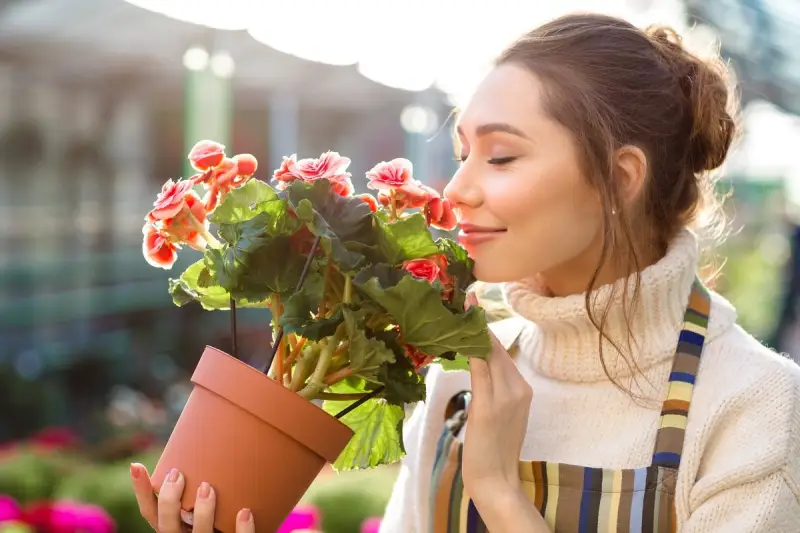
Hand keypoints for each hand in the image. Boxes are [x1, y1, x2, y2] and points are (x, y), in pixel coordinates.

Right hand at [130, 464, 254, 532]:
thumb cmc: (222, 511)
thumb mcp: (202, 500)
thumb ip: (199, 478)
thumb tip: (202, 428)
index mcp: (174, 528)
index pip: (150, 513)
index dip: (141, 491)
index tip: (138, 465)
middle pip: (168, 527)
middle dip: (169, 502)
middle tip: (178, 474)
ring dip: (203, 512)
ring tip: (207, 486)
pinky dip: (241, 529)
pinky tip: (244, 511)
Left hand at [462, 293, 532, 506]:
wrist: (496, 479)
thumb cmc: (493, 450)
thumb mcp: (501, 414)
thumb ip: (494, 390)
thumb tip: (479, 369)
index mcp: (523, 388)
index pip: (502, 352)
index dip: (486, 328)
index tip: (473, 305)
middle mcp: (519, 387)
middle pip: (496, 347)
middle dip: (479, 322)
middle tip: (464, 296)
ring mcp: (506, 396)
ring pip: (489, 353)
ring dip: (473, 329)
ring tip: (460, 306)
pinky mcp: (490, 405)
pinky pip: (480, 369)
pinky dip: (472, 348)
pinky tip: (462, 331)